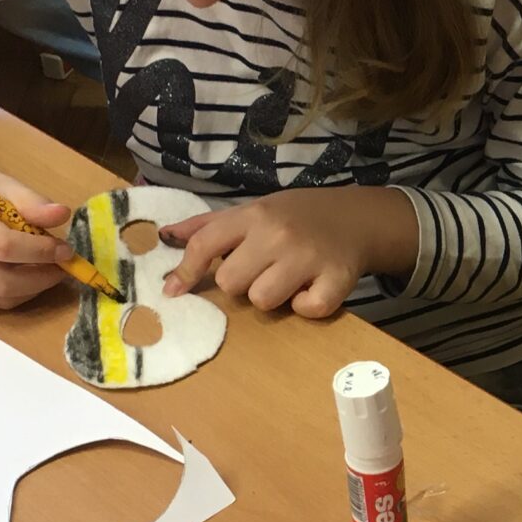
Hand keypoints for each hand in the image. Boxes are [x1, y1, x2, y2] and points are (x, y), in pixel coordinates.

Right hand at [0, 154, 70, 308]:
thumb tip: (62, 214)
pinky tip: (28, 278)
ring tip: (49, 271)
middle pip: (1, 281)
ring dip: (32, 288)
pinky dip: (16, 294)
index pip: (2, 245)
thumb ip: (31, 201)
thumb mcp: (1, 185)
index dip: (39, 251)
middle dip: (41, 277)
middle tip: (63, 266)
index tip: (65, 250)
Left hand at [158, 188, 417, 317]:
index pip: (205, 244)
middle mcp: (278, 234)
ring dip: (273, 297)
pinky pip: (305, 311)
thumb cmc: (297, 217)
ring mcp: (308, 257)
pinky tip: (312, 289)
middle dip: (241, 283)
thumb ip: (210, 226)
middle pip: (230, 282)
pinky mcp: (336, 280)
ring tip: (288, 281)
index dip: (184, 271)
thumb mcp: (254, 211)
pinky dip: (307, 307)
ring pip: (262, 300)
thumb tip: (164, 236)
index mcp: (254, 215)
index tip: (173, 291)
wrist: (357, 218)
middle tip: (261, 272)